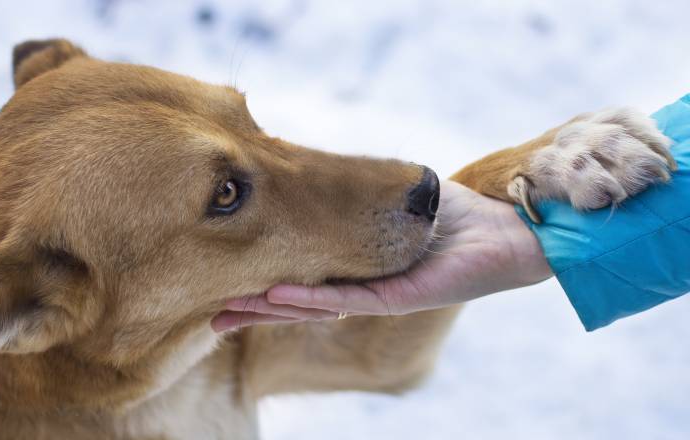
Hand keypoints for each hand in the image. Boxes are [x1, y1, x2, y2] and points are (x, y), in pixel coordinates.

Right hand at [211, 181, 551, 331]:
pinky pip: (348, 299)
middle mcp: (364, 290)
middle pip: (300, 305)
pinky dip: (310, 299)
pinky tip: (275, 296)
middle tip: (212, 318)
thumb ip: (360, 196)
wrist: (508, 227)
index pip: (303, 281)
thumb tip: (326, 174)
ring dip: (270, 310)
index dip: (266, 287)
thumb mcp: (395, 200)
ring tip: (228, 312)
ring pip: (315, 308)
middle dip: (256, 312)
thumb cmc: (456, 214)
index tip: (227, 285)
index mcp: (357, 269)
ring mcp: (380, 297)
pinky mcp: (400, 298)